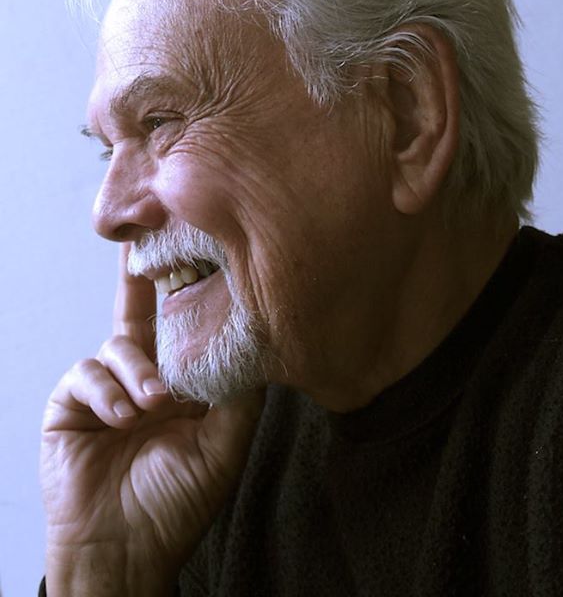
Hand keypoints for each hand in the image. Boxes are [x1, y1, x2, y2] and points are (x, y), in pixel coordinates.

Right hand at [40, 244, 264, 595]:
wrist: (124, 551)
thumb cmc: (178, 503)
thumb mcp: (224, 447)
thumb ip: (240, 397)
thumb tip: (259, 348)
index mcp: (184, 387)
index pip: (188, 332)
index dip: (193, 298)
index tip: (205, 259)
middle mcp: (147, 380)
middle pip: (146, 317)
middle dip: (145, 280)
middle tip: (147, 241)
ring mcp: (109, 390)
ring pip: (120, 344)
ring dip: (137, 371)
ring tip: (152, 405)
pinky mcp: (72, 403)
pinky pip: (86, 373)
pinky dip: (106, 392)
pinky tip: (122, 420)